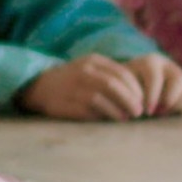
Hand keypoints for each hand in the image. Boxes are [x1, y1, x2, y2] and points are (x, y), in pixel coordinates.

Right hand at [17, 55, 147, 120]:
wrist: (39, 86)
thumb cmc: (73, 80)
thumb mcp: (91, 69)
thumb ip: (112, 76)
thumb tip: (139, 95)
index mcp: (93, 61)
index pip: (122, 74)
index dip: (135, 89)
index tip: (143, 100)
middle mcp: (82, 72)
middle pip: (113, 85)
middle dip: (130, 100)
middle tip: (138, 112)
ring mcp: (72, 88)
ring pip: (101, 99)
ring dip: (117, 110)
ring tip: (126, 118)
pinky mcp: (65, 104)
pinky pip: (88, 111)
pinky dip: (102, 117)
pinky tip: (108, 120)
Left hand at [124, 54, 181, 116]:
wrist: (128, 88)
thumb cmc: (120, 90)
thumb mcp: (118, 89)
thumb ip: (123, 95)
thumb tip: (132, 108)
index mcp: (148, 62)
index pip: (155, 76)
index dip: (152, 95)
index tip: (146, 111)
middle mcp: (167, 65)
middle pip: (179, 78)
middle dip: (170, 99)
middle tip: (158, 112)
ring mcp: (180, 74)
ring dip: (181, 103)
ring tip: (166, 112)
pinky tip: (173, 113)